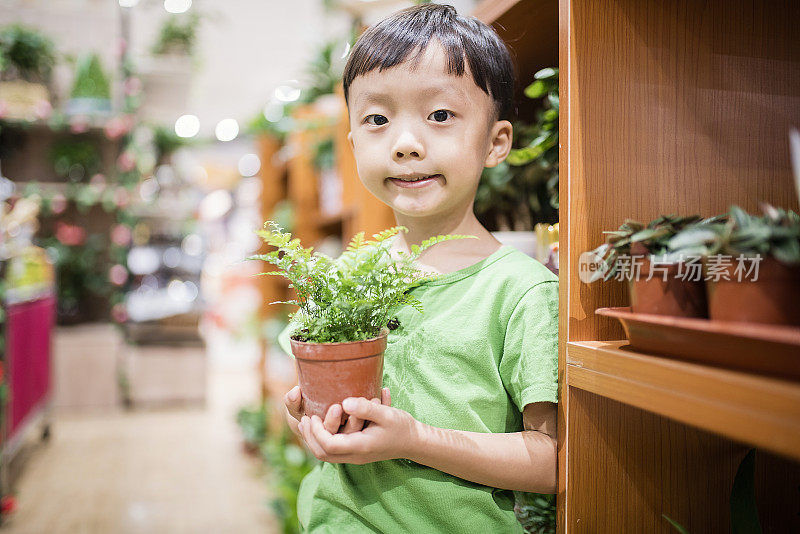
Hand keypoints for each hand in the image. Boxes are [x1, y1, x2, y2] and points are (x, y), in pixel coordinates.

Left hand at [297, 388, 422, 464]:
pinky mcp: (357, 453)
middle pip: (323, 454)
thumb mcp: (386, 413)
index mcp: (360, 446)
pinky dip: (323, 441)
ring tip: (308, 422)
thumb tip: (344, 402)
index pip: (328, 445)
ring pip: (326, 455)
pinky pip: (333, 452)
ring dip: (314, 440)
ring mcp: (355, 457)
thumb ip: (365, 408)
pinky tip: (322, 426)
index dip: (316, 431)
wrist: (414, 442)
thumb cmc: (401, 426)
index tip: (313, 415)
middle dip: (310, 437)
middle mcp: (355, 456)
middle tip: (304, 419)